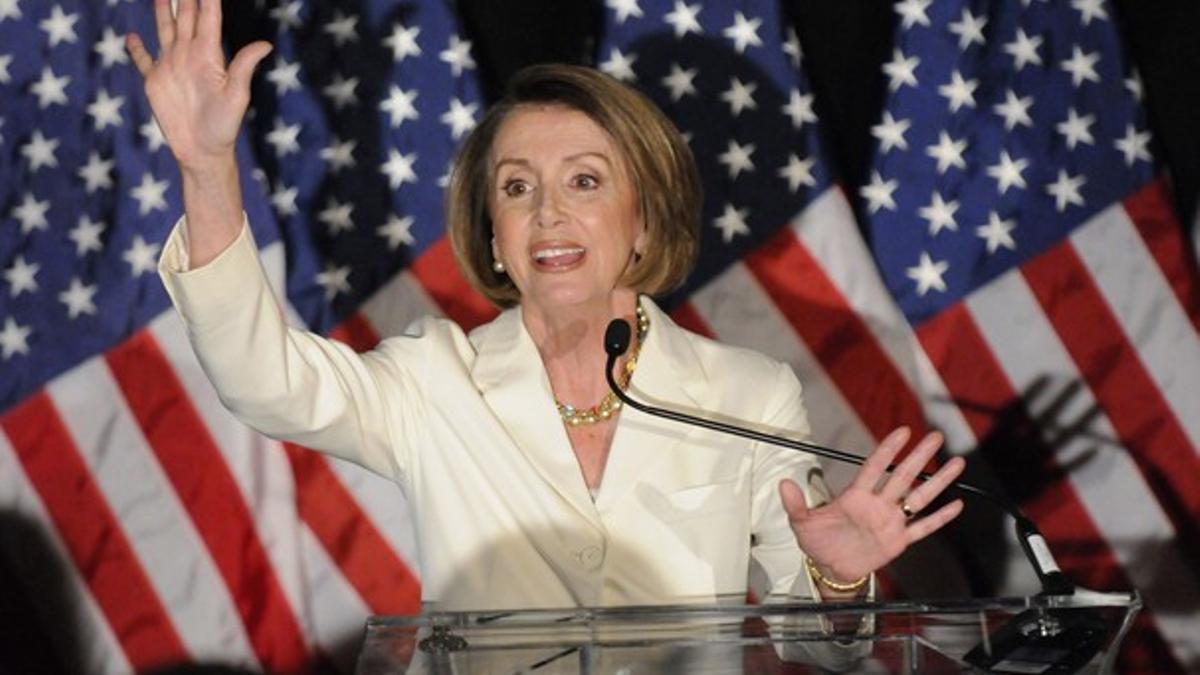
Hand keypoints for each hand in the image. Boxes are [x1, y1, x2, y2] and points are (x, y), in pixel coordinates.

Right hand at [127, 0, 271, 170]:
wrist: (203, 151)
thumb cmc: (224, 126)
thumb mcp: (237, 96)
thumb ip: (243, 67)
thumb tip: (266, 44)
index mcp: (209, 55)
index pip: (208, 17)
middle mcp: (189, 55)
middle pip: (187, 17)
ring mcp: (171, 66)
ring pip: (166, 30)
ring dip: (164, 12)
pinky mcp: (155, 82)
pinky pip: (143, 61)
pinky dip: (137, 49)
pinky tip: (132, 36)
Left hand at [779, 427, 965, 589]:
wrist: (830, 569)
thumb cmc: (817, 542)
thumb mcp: (801, 523)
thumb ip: (795, 504)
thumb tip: (782, 483)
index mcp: (856, 496)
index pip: (875, 467)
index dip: (888, 450)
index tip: (903, 431)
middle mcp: (878, 504)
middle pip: (903, 476)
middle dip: (919, 457)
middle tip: (936, 437)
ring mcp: (891, 521)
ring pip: (919, 497)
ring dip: (938, 481)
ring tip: (957, 463)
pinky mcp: (899, 541)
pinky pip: (923, 528)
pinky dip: (939, 518)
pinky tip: (957, 505)